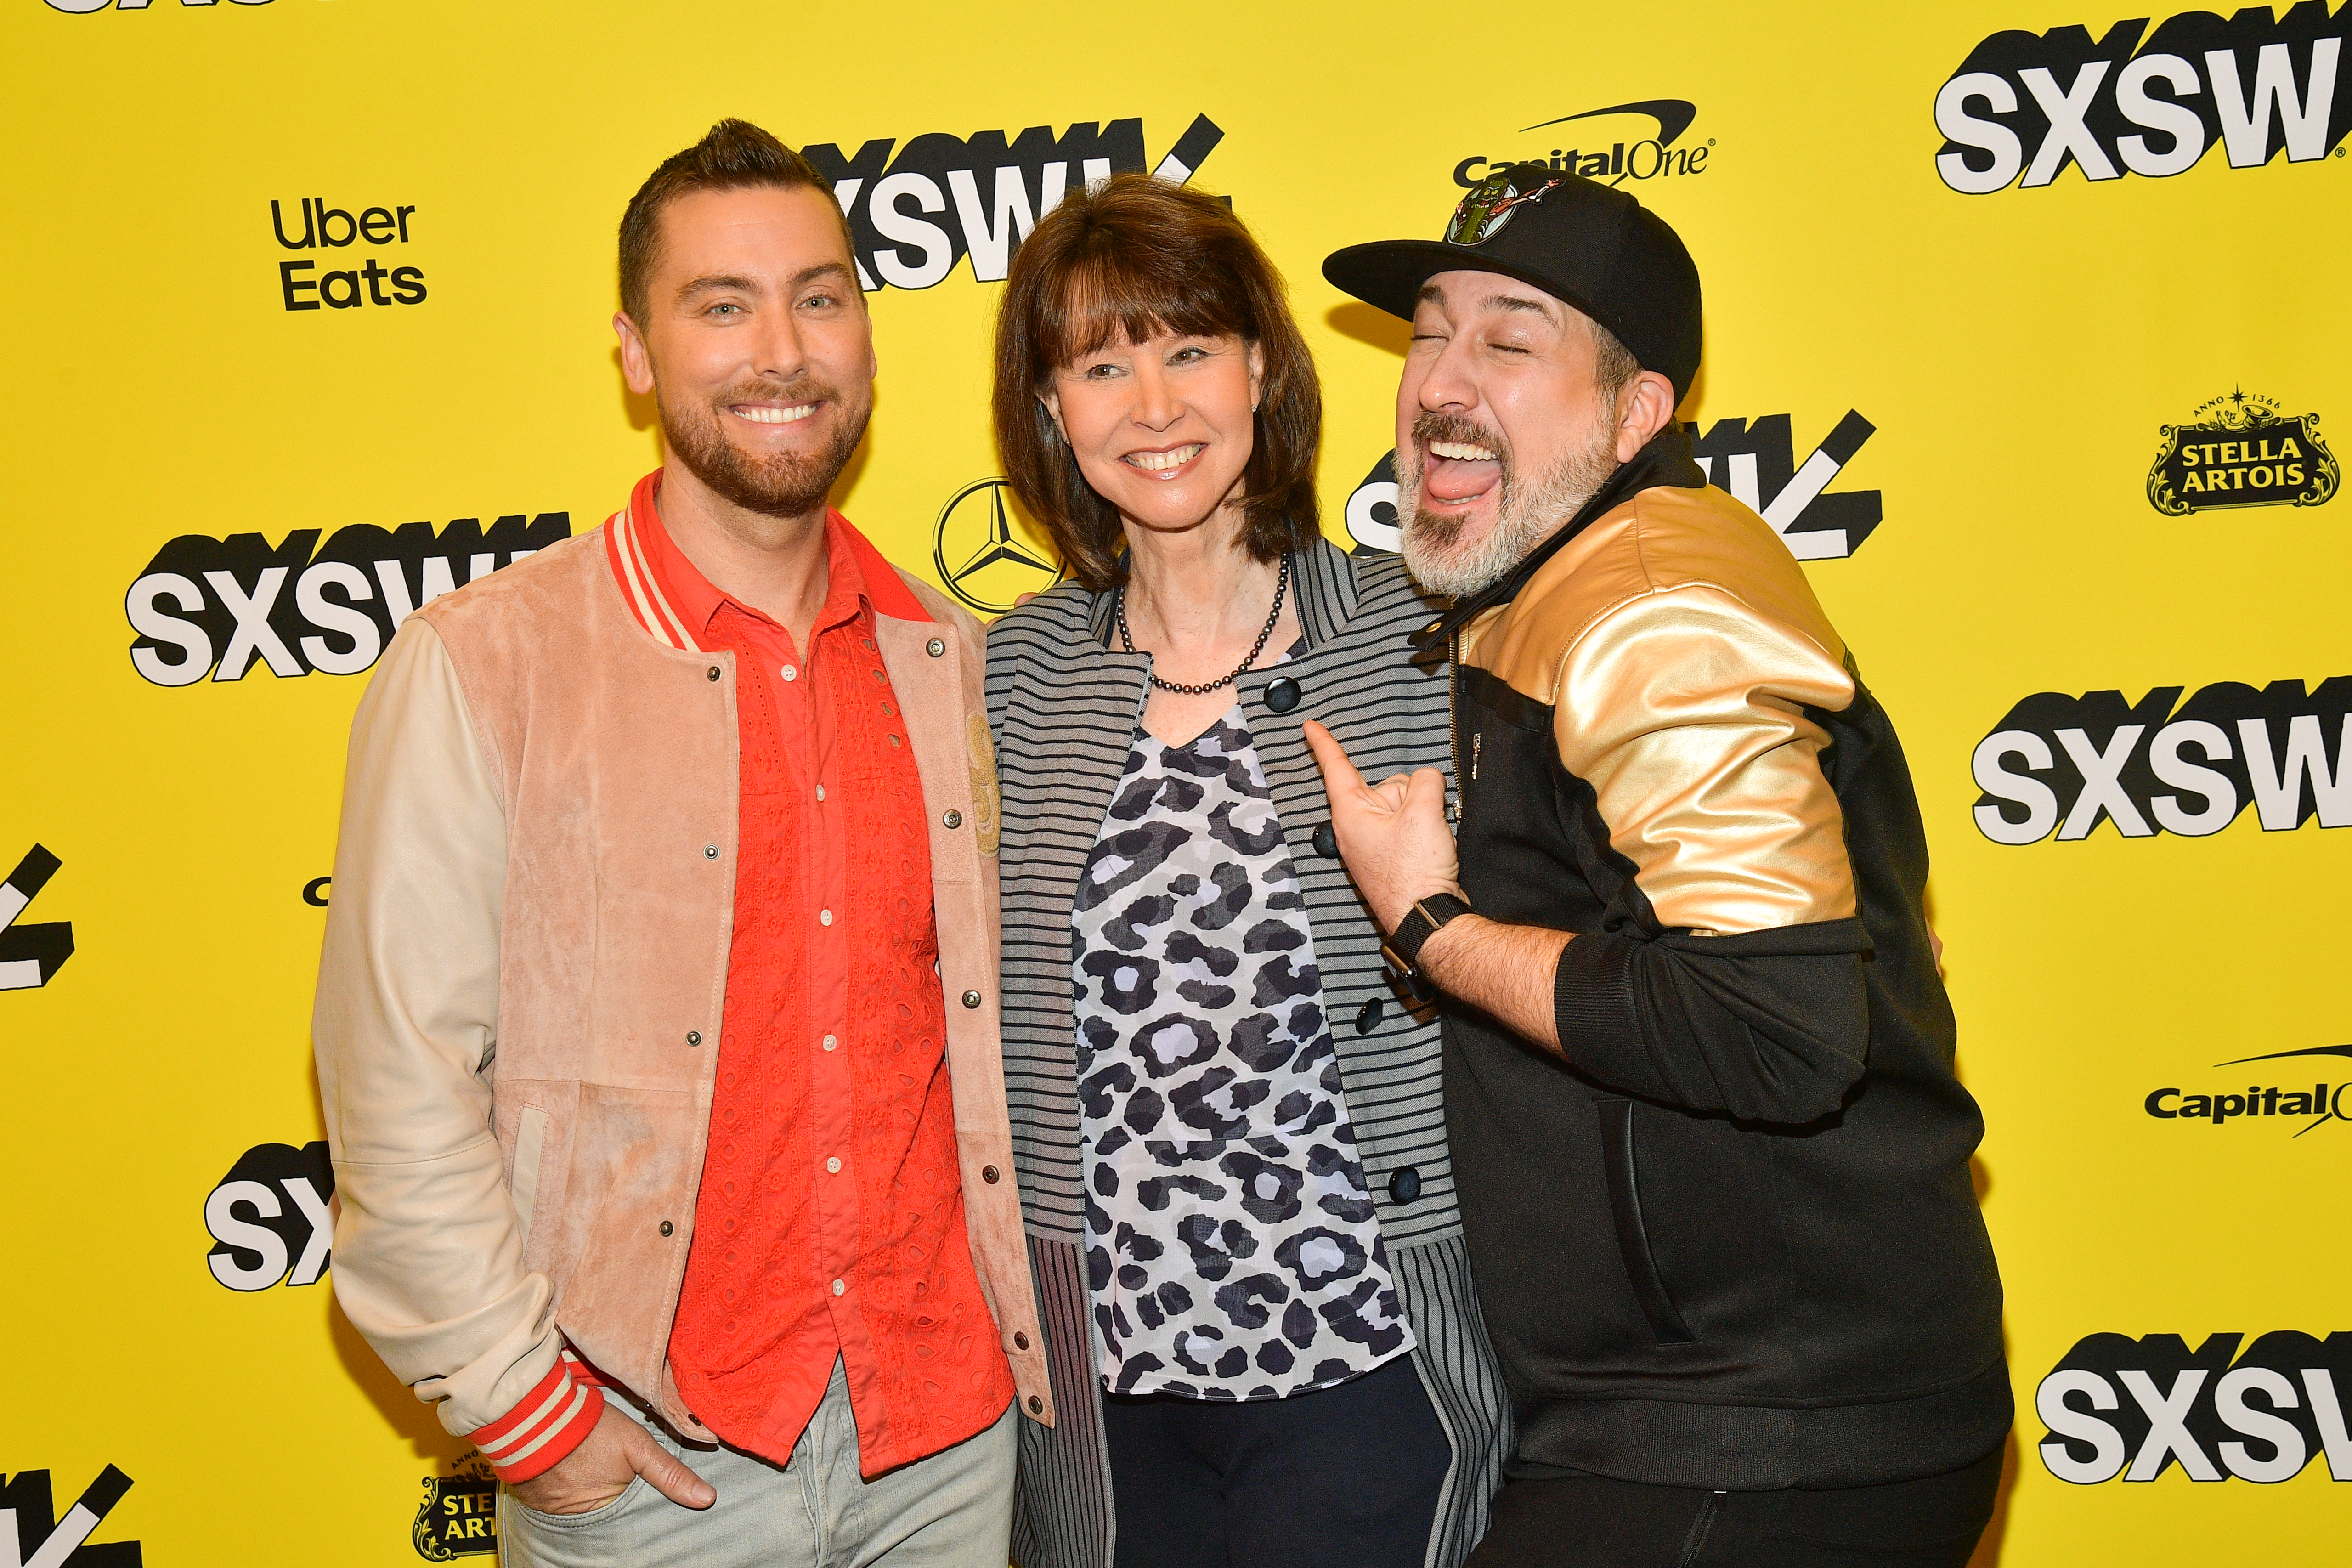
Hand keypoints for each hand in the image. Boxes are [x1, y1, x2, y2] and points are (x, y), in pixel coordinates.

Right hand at [507, 1402, 715, 1514]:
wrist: (534, 1412)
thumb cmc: (590, 1427)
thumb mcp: (638, 1446)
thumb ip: (670, 1473)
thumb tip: (707, 1500)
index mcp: (605, 1508)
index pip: (628, 1516)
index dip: (634, 1501)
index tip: (635, 1487)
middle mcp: (576, 1515)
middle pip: (603, 1511)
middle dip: (610, 1496)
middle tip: (608, 1474)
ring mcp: (550, 1508)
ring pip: (576, 1504)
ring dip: (583, 1489)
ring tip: (587, 1466)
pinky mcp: (530, 1496)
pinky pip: (551, 1498)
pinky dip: (560, 1485)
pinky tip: (567, 1466)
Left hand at [1301, 720, 1461, 932]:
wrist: (1427, 917)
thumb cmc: (1414, 871)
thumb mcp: (1423, 813)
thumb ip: (1425, 782)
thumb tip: (1428, 780)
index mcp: (1350, 813)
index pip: (1336, 767)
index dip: (1323, 743)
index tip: (1308, 726)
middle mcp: (1356, 826)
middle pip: (1388, 786)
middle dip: (1411, 794)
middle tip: (1420, 825)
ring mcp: (1374, 842)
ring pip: (1405, 804)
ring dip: (1424, 815)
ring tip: (1428, 842)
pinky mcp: (1392, 854)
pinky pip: (1412, 825)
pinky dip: (1425, 830)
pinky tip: (1431, 848)